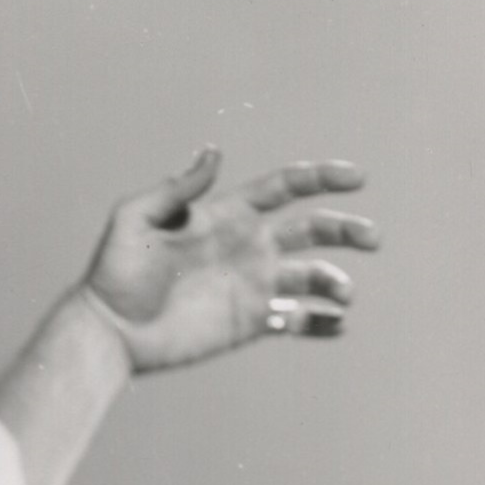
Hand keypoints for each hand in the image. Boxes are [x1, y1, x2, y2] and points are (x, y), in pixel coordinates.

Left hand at [81, 147, 377, 372]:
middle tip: (373, 238)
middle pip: (311, 231)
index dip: (322, 178)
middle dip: (345, 230)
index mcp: (228, 215)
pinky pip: (295, 322)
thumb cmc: (115, 272)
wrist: (110, 332)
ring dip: (334, 282)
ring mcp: (250, 287)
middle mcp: (247, 248)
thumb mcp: (137, 218)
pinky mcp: (248, 325)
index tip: (357, 178)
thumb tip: (215, 153)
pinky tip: (337, 325)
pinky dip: (320, 323)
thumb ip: (178, 188)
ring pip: (309, 278)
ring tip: (343, 294)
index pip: (285, 188)